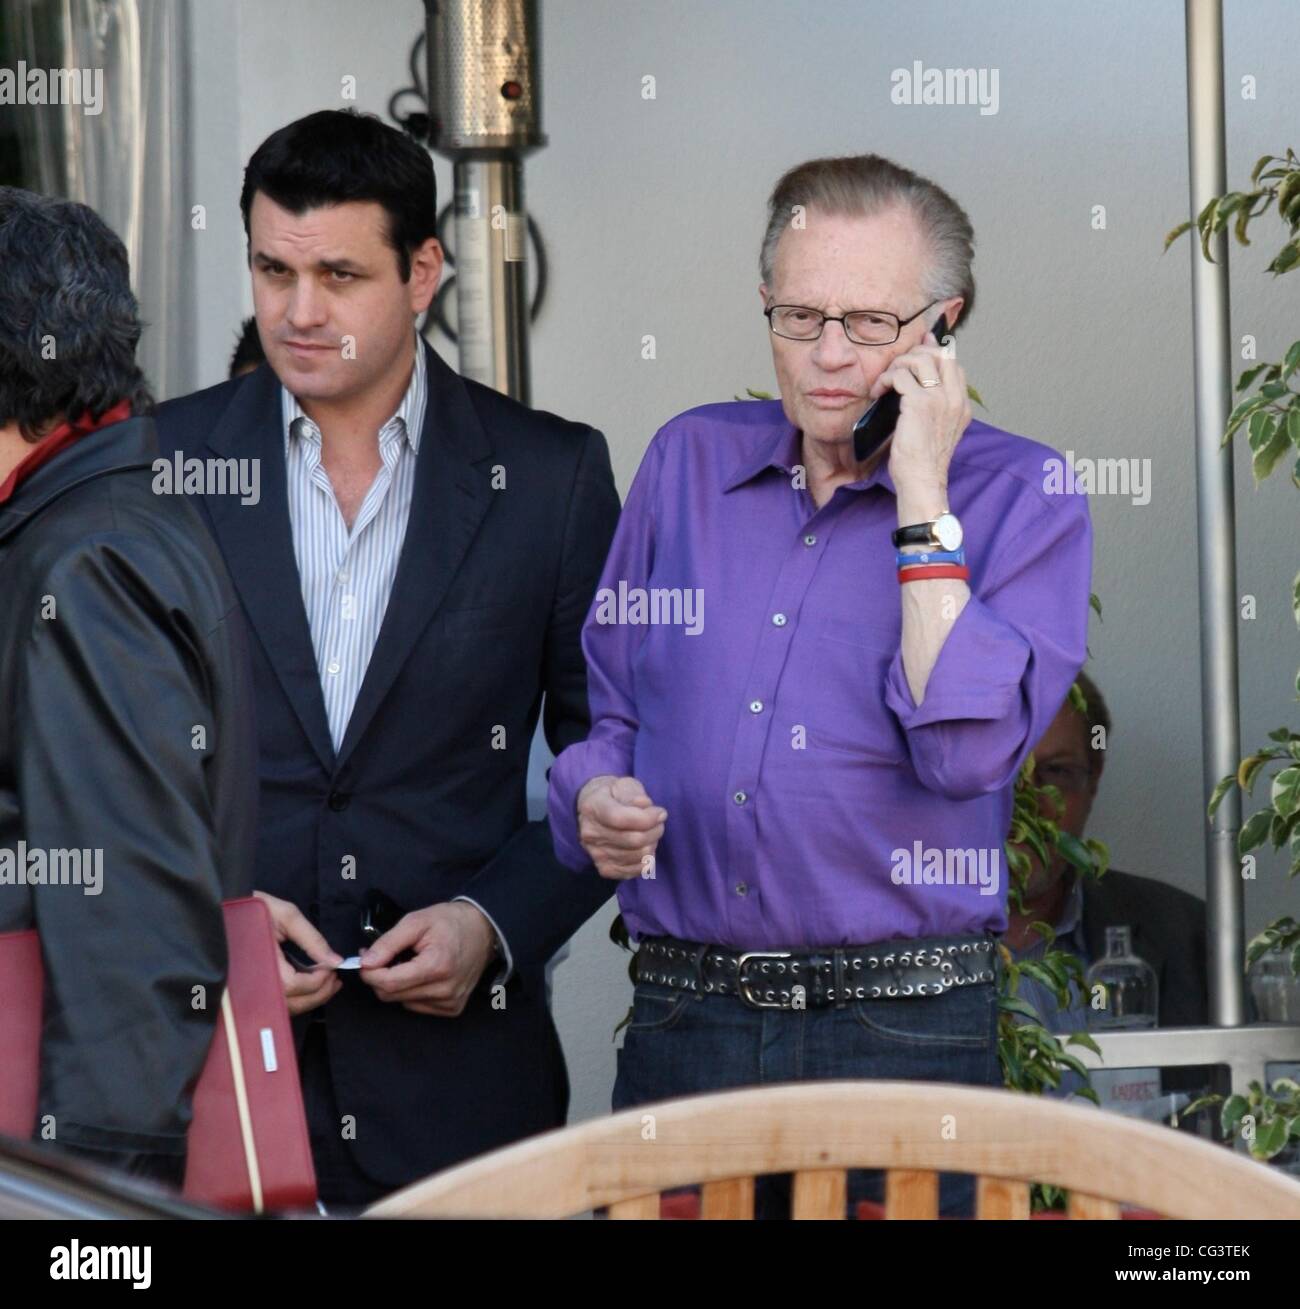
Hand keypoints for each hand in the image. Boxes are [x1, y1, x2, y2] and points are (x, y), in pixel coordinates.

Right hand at [253, 889, 343, 1016]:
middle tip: (336, 980)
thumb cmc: (252, 909)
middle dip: (320, 993)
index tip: (332, 967)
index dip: (319, 979)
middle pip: (293, 1003)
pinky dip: (296, 999)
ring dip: (310, 999)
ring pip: (285, 1008)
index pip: (296, 985)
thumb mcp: (286, 916)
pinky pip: (276, 1003)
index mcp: (263, 965)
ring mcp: (251, 991)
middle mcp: (255, 984)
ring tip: (328, 984)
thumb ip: (312, 939)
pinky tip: (308, 986)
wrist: (223, 911)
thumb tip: (335, 960)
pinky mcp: (251, 991)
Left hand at [357, 901, 495, 1015]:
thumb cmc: (450, 921)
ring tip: (406, 962)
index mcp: (436, 966)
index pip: (388, 983)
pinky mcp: (453, 1008)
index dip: (369, 973)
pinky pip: (417, 1006)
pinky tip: (421, 975)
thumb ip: (388, 942)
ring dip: (396, 985)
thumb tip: (366, 963)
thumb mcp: (416, 921)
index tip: (365, 958)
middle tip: (382, 956)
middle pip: (392, 995)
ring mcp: (450, 1002)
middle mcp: (445, 990)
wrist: (484, 929)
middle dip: (380, 977)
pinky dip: (411, 992)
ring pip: (402, 1002)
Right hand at [576, 774, 666, 879]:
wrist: (593, 811)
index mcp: (593, 808)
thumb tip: (644, 804)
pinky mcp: (604, 868)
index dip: (647, 818)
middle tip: (659, 821)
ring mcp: (596, 853)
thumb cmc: (613, 795)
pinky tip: (646, 847)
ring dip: (653, 843)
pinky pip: (634, 871)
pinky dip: (647, 860)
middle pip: (633, 840)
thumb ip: (633, 793)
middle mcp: (590, 834)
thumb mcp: (623, 784)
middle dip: (655, 830)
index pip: (621, 818)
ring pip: (637, 856)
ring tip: (652, 832)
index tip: (660, 812)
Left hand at [876, 327, 970, 498]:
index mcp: (961, 405)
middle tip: (896, 368)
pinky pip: (900, 375)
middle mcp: (954, 399)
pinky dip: (885, 379)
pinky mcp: (920, 403)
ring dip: (897, 365)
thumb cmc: (921, 462)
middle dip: (914, 353)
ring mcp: (939, 399)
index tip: (914, 351)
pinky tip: (878, 392)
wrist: (922, 481)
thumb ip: (931, 406)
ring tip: (885, 382)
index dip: (933, 351)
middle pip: (940, 354)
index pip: (953, 363)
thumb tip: (913, 382)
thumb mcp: (933, 431)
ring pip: (920, 358)